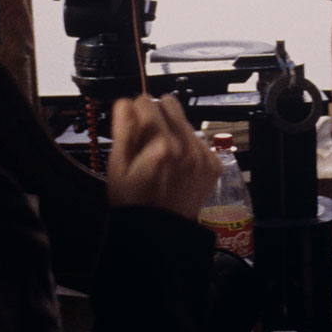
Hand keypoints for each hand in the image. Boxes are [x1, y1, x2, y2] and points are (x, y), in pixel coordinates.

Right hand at [106, 94, 219, 220]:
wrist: (159, 230)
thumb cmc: (134, 199)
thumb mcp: (117, 165)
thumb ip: (123, 129)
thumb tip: (125, 102)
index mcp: (160, 145)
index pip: (146, 101)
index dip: (135, 111)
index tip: (132, 123)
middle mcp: (187, 146)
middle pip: (169, 103)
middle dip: (155, 114)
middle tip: (147, 137)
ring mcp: (204, 155)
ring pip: (185, 121)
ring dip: (173, 130)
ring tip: (162, 155)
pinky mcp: (214, 163)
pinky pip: (199, 140)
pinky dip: (187, 146)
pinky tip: (177, 164)